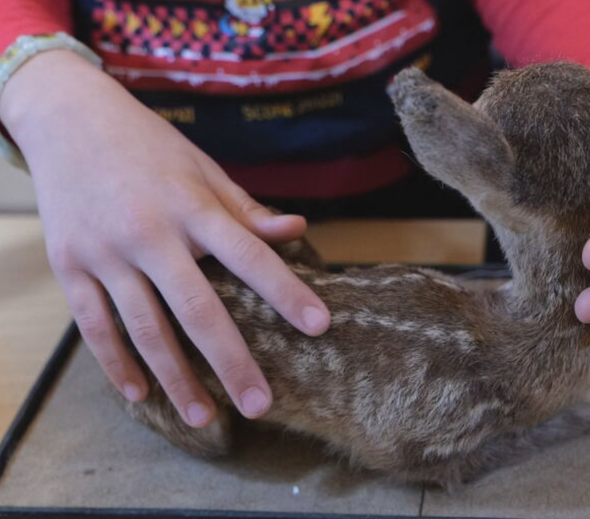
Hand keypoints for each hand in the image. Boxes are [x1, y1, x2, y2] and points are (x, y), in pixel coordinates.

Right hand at [0, 51, 330, 426]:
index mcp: (192, 206)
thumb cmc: (150, 147)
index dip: (286, 291)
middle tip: (260, 404)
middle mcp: (150, 233)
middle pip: (197, 308)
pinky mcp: (70, 266)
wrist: (67, 119)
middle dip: (231, 360)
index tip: (320, 325)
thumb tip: (298, 231)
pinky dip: (117, 364)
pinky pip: (94, 327)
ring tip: (205, 418)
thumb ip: (247, 210)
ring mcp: (105, 253)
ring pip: (144, 329)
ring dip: (176, 379)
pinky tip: (141, 397)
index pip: (250, 254)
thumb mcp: (203, 169)